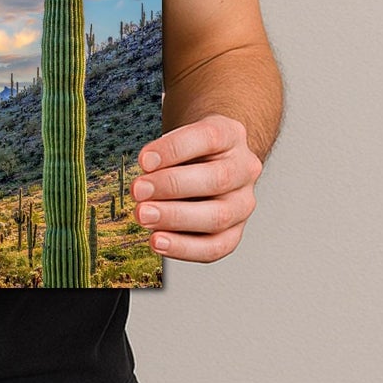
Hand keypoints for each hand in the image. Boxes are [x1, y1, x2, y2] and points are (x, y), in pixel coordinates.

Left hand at [131, 115, 261, 262]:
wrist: (211, 162)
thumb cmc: (190, 149)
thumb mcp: (180, 136)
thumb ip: (164, 154)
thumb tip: (144, 177)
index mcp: (231, 135)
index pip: (208, 138)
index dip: (173, 149)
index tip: (143, 160)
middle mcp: (244, 168)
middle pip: (216, 179)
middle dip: (171, 186)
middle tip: (139, 191)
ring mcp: (243, 202)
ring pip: (218, 216)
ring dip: (175, 218)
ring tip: (144, 216)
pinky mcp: (235, 231)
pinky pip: (215, 247)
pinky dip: (184, 248)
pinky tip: (158, 241)